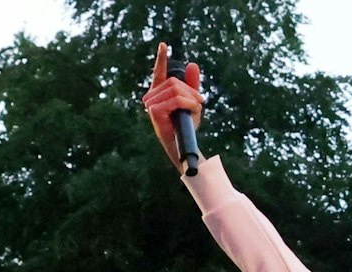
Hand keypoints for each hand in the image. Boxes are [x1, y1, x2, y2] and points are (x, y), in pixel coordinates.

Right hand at [141, 42, 202, 171]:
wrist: (184, 145)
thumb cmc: (185, 125)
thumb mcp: (192, 102)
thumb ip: (192, 85)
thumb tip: (192, 64)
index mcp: (159, 93)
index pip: (159, 73)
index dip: (161, 58)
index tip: (164, 45)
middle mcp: (152, 98)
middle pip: (173, 82)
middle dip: (190, 90)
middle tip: (200, 102)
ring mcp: (151, 105)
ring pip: (175, 90)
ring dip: (191, 99)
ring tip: (195, 110)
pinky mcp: (154, 112)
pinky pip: (175, 100)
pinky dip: (188, 103)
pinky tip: (193, 110)